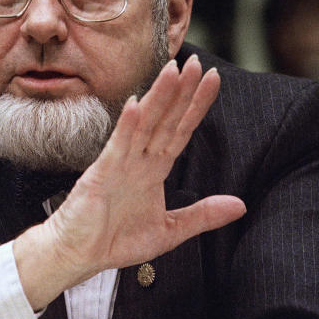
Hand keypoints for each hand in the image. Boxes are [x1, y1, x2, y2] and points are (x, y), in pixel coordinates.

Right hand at [14, 55, 246, 308]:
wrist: (78, 256)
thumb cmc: (115, 241)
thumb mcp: (170, 231)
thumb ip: (203, 215)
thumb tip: (240, 206)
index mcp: (154, 169)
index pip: (180, 130)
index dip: (196, 105)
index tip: (213, 80)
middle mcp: (138, 159)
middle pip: (165, 119)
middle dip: (182, 91)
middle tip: (198, 63)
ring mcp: (119, 163)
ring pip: (144, 124)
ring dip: (159, 97)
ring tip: (174, 71)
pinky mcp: (101, 173)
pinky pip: (117, 146)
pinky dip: (127, 126)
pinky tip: (136, 104)